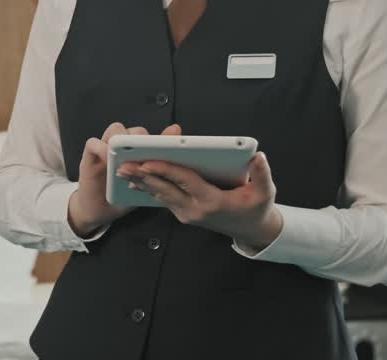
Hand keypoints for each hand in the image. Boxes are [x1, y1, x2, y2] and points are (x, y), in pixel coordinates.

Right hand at [68, 122, 181, 236]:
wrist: (100, 211)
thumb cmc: (124, 197)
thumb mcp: (146, 186)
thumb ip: (157, 172)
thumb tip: (177, 164)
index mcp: (137, 153)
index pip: (151, 138)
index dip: (161, 137)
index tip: (171, 142)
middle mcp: (122, 147)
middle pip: (134, 131)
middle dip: (143, 140)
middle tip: (148, 155)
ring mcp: (105, 149)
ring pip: (115, 130)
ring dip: (123, 140)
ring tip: (129, 157)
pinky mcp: (89, 156)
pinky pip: (93, 143)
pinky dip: (102, 148)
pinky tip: (110, 161)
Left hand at [117, 150, 282, 250]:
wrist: (251, 230)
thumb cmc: (256, 208)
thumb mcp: (265, 192)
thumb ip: (262, 174)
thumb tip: (258, 156)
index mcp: (212, 201)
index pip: (184, 182)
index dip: (165, 171)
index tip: (147, 162)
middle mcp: (195, 209)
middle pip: (164, 189)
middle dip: (143, 176)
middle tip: (122, 165)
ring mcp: (187, 214)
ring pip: (160, 195)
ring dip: (141, 183)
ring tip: (121, 170)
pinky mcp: (183, 214)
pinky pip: (163, 200)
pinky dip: (149, 189)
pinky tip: (134, 180)